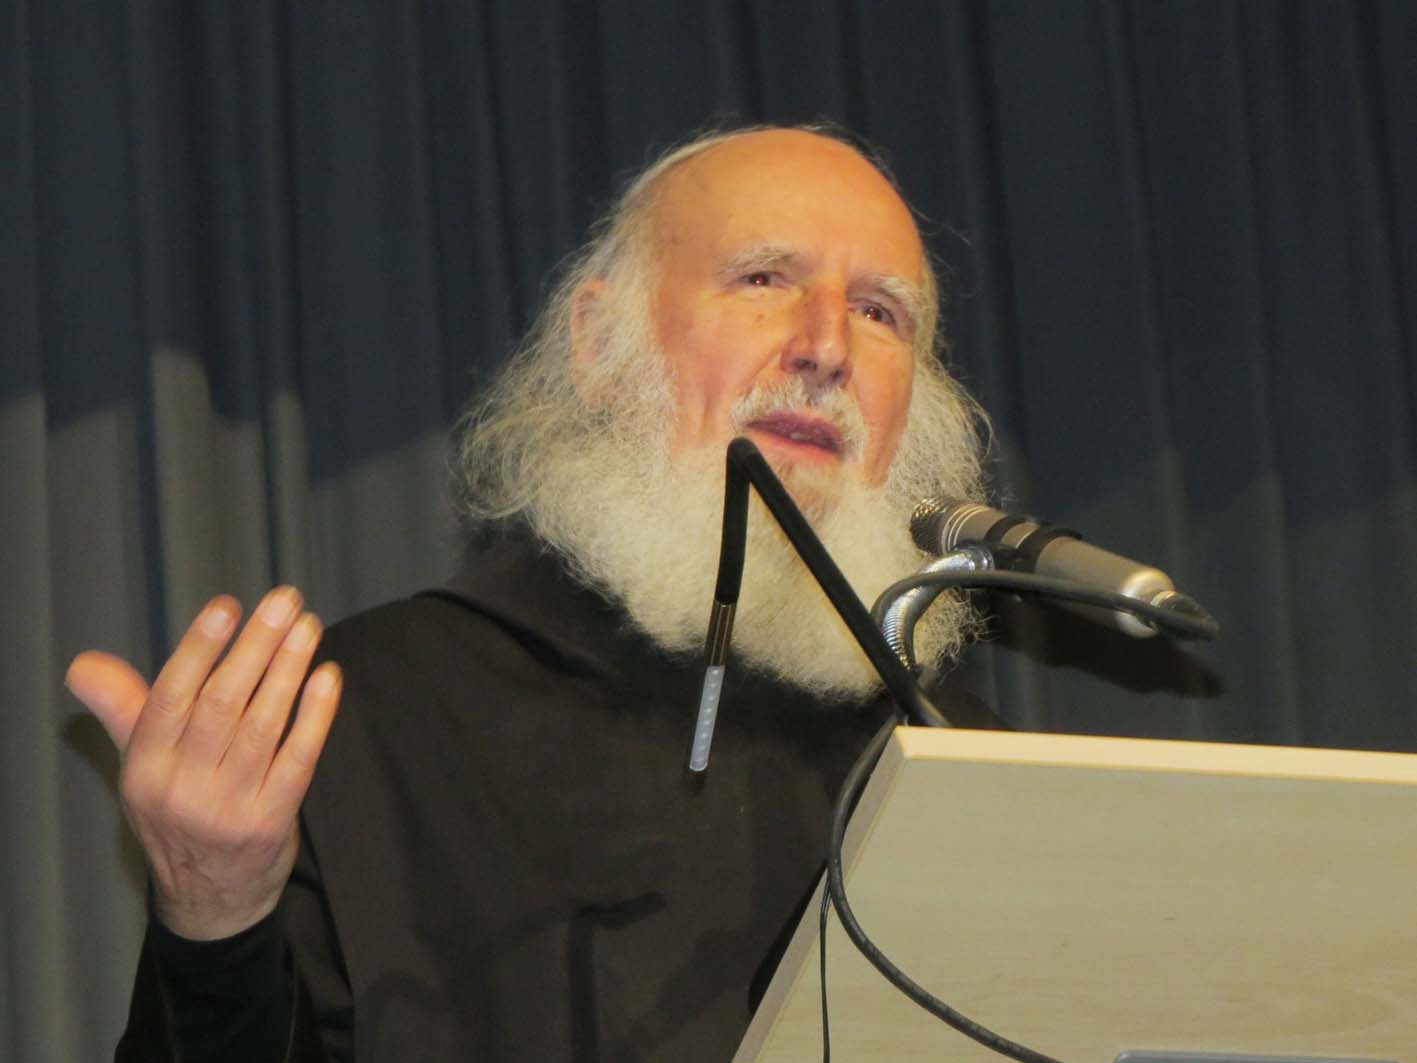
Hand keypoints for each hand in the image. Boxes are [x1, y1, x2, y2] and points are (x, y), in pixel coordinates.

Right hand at [67, 588, 341, 940]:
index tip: (226, 606)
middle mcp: (180, 790)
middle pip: (222, 705)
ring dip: (289, 670)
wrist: (210, 899)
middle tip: (285, 600)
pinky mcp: (269, 825)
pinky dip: (315, 716)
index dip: (198, 649)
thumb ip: (124, 709)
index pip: (169, 698)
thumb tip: (84, 665)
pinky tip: (327, 677)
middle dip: (256, 646)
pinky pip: (297, 760)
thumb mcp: (142, 768)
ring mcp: (227, 810)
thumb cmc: (179, 811)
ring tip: (308, 627)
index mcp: (143, 769)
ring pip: (262, 727)